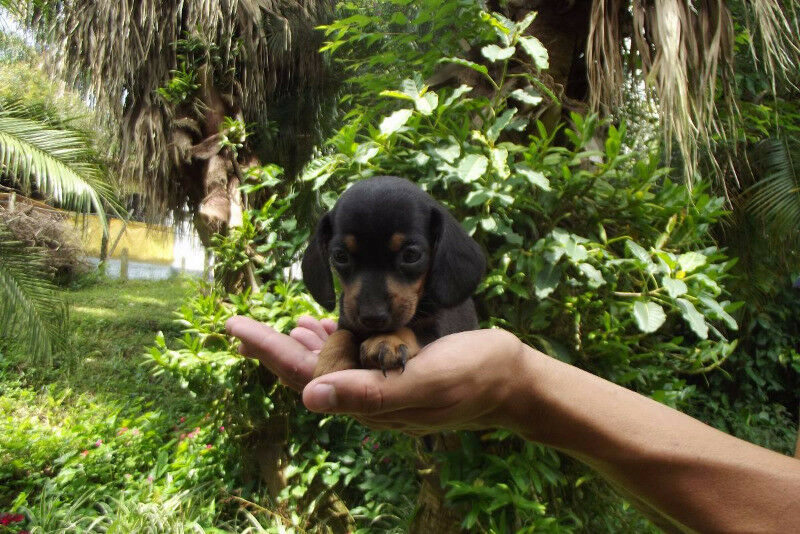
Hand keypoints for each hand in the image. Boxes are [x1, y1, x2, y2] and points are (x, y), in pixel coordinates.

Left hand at [226, 315, 531, 434]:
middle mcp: (366, 394)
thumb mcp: (422, 381)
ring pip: (328, 363)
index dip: (266, 350)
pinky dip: (334, 339)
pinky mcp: (396, 369)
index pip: (302, 376)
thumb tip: (309, 397)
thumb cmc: (472, 376)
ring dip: (300, 345)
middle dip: (272, 346)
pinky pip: (355, 356)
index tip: (234, 326)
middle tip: (238, 324)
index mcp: (365, 400)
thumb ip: (369, 392)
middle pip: (307, 369)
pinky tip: (323, 326)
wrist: (510, 380)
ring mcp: (381, 382)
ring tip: (277, 327)